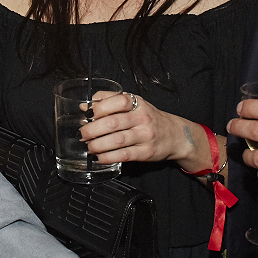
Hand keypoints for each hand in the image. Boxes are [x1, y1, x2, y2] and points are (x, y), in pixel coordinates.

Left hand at [79, 90, 203, 168]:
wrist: (175, 135)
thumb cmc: (149, 118)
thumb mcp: (134, 103)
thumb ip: (109, 101)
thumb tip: (85, 107)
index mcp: (137, 103)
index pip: (118, 100)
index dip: (99, 107)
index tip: (87, 115)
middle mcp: (142, 118)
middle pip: (113, 122)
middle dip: (92, 130)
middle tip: (82, 134)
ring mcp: (145, 135)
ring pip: (117, 140)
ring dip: (98, 145)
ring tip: (89, 147)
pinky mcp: (146, 152)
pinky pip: (123, 155)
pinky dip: (107, 157)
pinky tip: (99, 157)